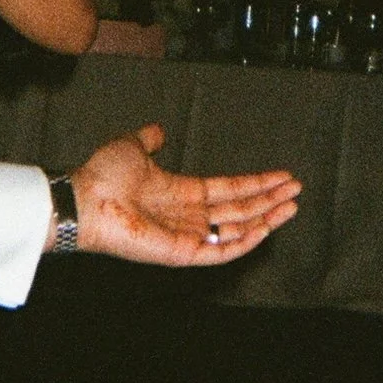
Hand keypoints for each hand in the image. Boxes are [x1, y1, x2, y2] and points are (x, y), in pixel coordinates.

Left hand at [69, 125, 300, 266]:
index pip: (229, 189)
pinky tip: (266, 228)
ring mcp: (187, 236)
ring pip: (237, 230)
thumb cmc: (103, 175)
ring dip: (266, 218)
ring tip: (292, 206)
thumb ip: (149, 139)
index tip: (282, 175)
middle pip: (240, 209)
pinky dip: (245, 241)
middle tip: (297, 190)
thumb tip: (159, 129)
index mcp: (182, 193)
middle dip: (269, 199)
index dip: (256, 183)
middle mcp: (188, 216)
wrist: (86, 199)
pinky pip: (221, 252)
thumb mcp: (132, 146)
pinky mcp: (182, 253)